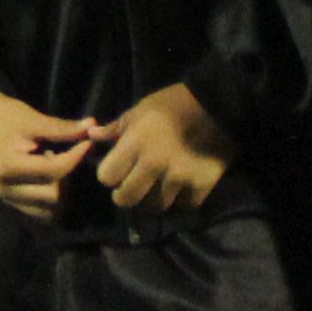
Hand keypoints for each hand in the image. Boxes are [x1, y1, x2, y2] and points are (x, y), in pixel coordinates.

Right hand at [0, 92, 100, 218]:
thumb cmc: (4, 117)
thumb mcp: (32, 119)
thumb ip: (62, 128)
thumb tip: (94, 127)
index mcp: (6, 167)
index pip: (53, 171)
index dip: (76, 156)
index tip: (87, 142)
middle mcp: (5, 188)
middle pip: (54, 194)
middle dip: (67, 176)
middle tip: (66, 156)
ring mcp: (7, 198)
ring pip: (50, 209)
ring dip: (61, 191)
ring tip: (56, 169)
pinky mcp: (12, 202)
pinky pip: (42, 213)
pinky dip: (53, 201)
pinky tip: (51, 180)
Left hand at [91, 82, 235, 213]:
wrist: (220, 104)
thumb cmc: (174, 104)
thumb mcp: (139, 110)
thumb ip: (115, 128)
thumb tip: (91, 136)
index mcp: (134, 144)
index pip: (107, 176)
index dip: (109, 176)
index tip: (115, 173)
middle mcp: (154, 164)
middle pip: (127, 198)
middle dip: (125, 196)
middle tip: (131, 190)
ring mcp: (179, 177)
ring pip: (156, 206)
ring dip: (153, 201)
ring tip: (154, 192)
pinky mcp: (203, 184)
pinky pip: (185, 205)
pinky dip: (181, 201)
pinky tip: (180, 191)